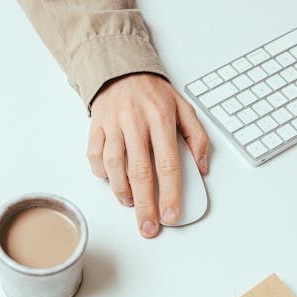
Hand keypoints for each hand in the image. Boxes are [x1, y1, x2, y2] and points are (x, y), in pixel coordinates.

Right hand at [87, 73, 208, 237]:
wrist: (122, 69)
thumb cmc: (154, 94)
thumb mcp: (184, 107)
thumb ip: (197, 137)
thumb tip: (201, 167)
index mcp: (161, 118)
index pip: (167, 164)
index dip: (170, 193)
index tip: (171, 215)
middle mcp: (135, 122)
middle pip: (140, 172)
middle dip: (145, 205)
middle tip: (148, 227)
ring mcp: (113, 124)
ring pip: (114, 165)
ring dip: (122, 191)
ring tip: (131, 204)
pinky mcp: (96, 126)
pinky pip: (94, 156)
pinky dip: (102, 173)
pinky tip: (112, 181)